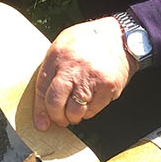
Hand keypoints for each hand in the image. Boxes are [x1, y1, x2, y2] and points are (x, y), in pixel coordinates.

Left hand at [33, 16, 131, 130]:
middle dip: (56, 117)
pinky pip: (93, 110)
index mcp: (58, 55)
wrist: (120, 37)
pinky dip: (89, 111)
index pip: (42, 88)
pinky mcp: (108, 87)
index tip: (41, 124)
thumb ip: (51, 70)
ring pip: (75, 111)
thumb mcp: (63, 46)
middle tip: (60, 119)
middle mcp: (73, 67)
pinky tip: (90, 102)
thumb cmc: (88, 42)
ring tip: (75, 112)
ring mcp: (91, 78)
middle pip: (56, 103)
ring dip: (73, 117)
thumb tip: (43, 103)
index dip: (40, 110)